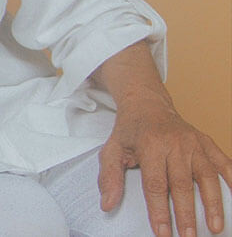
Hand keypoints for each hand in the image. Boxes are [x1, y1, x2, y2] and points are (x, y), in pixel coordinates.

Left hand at [101, 99, 231, 236]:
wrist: (147, 104)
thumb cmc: (130, 131)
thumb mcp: (112, 150)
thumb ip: (109, 178)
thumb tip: (107, 205)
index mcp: (150, 145)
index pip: (155, 184)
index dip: (159, 211)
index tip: (162, 232)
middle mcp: (175, 144)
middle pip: (182, 184)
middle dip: (186, 214)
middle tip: (189, 236)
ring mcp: (194, 143)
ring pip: (206, 176)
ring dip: (212, 204)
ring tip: (215, 227)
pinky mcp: (207, 142)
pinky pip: (223, 163)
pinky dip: (231, 180)